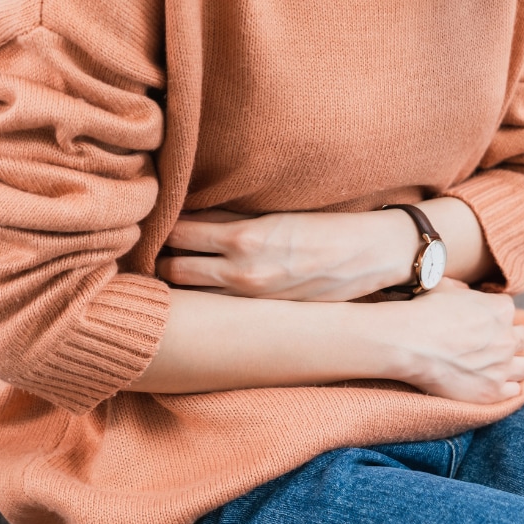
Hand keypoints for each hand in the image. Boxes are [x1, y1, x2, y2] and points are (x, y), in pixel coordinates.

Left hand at [156, 208, 417, 301]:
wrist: (373, 255)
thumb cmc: (328, 226)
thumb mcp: (277, 211)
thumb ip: (234, 215)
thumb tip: (191, 211)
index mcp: (243, 235)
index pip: (177, 230)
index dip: (160, 225)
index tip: (152, 220)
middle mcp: (241, 271)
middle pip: (172, 267)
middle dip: (158, 258)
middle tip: (151, 249)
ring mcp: (251, 297)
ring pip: (188, 296)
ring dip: (175, 285)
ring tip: (169, 274)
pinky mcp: (264, 313)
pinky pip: (216, 309)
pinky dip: (202, 300)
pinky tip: (197, 294)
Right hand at [386, 279, 523, 402]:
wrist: (408, 344)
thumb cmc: (423, 312)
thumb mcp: (446, 287)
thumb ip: (464, 291)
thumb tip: (465, 294)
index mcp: (502, 309)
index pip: (509, 311)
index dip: (495, 318)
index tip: (482, 325)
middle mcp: (508, 338)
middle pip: (523, 339)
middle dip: (509, 340)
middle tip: (491, 346)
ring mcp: (503, 366)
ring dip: (514, 365)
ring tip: (496, 367)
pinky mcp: (493, 391)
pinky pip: (513, 391)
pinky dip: (504, 388)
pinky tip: (489, 384)